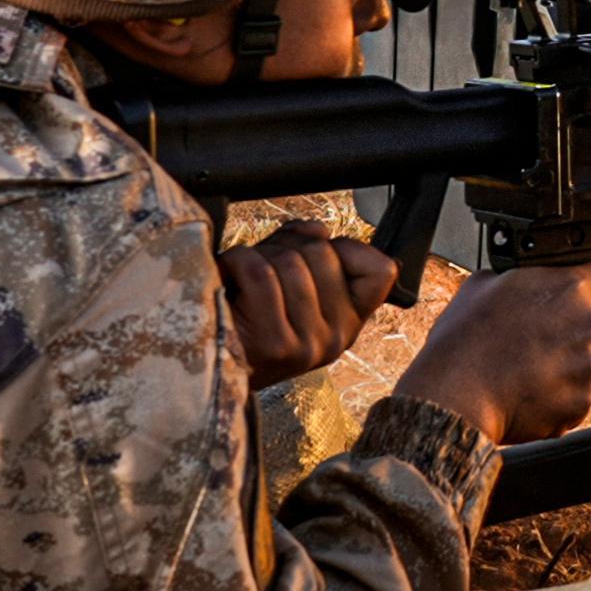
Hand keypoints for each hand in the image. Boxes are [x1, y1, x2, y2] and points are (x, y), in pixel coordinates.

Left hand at [221, 230, 397, 389]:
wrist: (208, 360)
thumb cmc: (245, 317)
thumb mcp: (291, 285)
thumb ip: (310, 252)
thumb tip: (318, 231)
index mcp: (348, 323)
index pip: (382, 271)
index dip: (346, 247)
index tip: (314, 252)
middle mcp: (337, 338)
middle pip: (323, 252)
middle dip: (285, 244)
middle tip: (261, 265)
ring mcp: (309, 345)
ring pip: (290, 262)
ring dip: (256, 255)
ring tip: (241, 275)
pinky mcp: (276, 345)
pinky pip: (260, 274)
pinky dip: (236, 262)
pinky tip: (228, 277)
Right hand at [391, 262, 590, 445]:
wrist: (455, 394)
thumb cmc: (465, 341)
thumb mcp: (485, 284)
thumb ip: (522, 279)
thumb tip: (523, 283)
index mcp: (571, 289)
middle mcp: (589, 326)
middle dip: (580, 338)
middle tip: (542, 344)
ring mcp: (588, 368)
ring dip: (572, 370)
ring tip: (531, 371)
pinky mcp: (580, 403)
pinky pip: (579, 399)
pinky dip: (561, 399)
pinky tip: (530, 392)